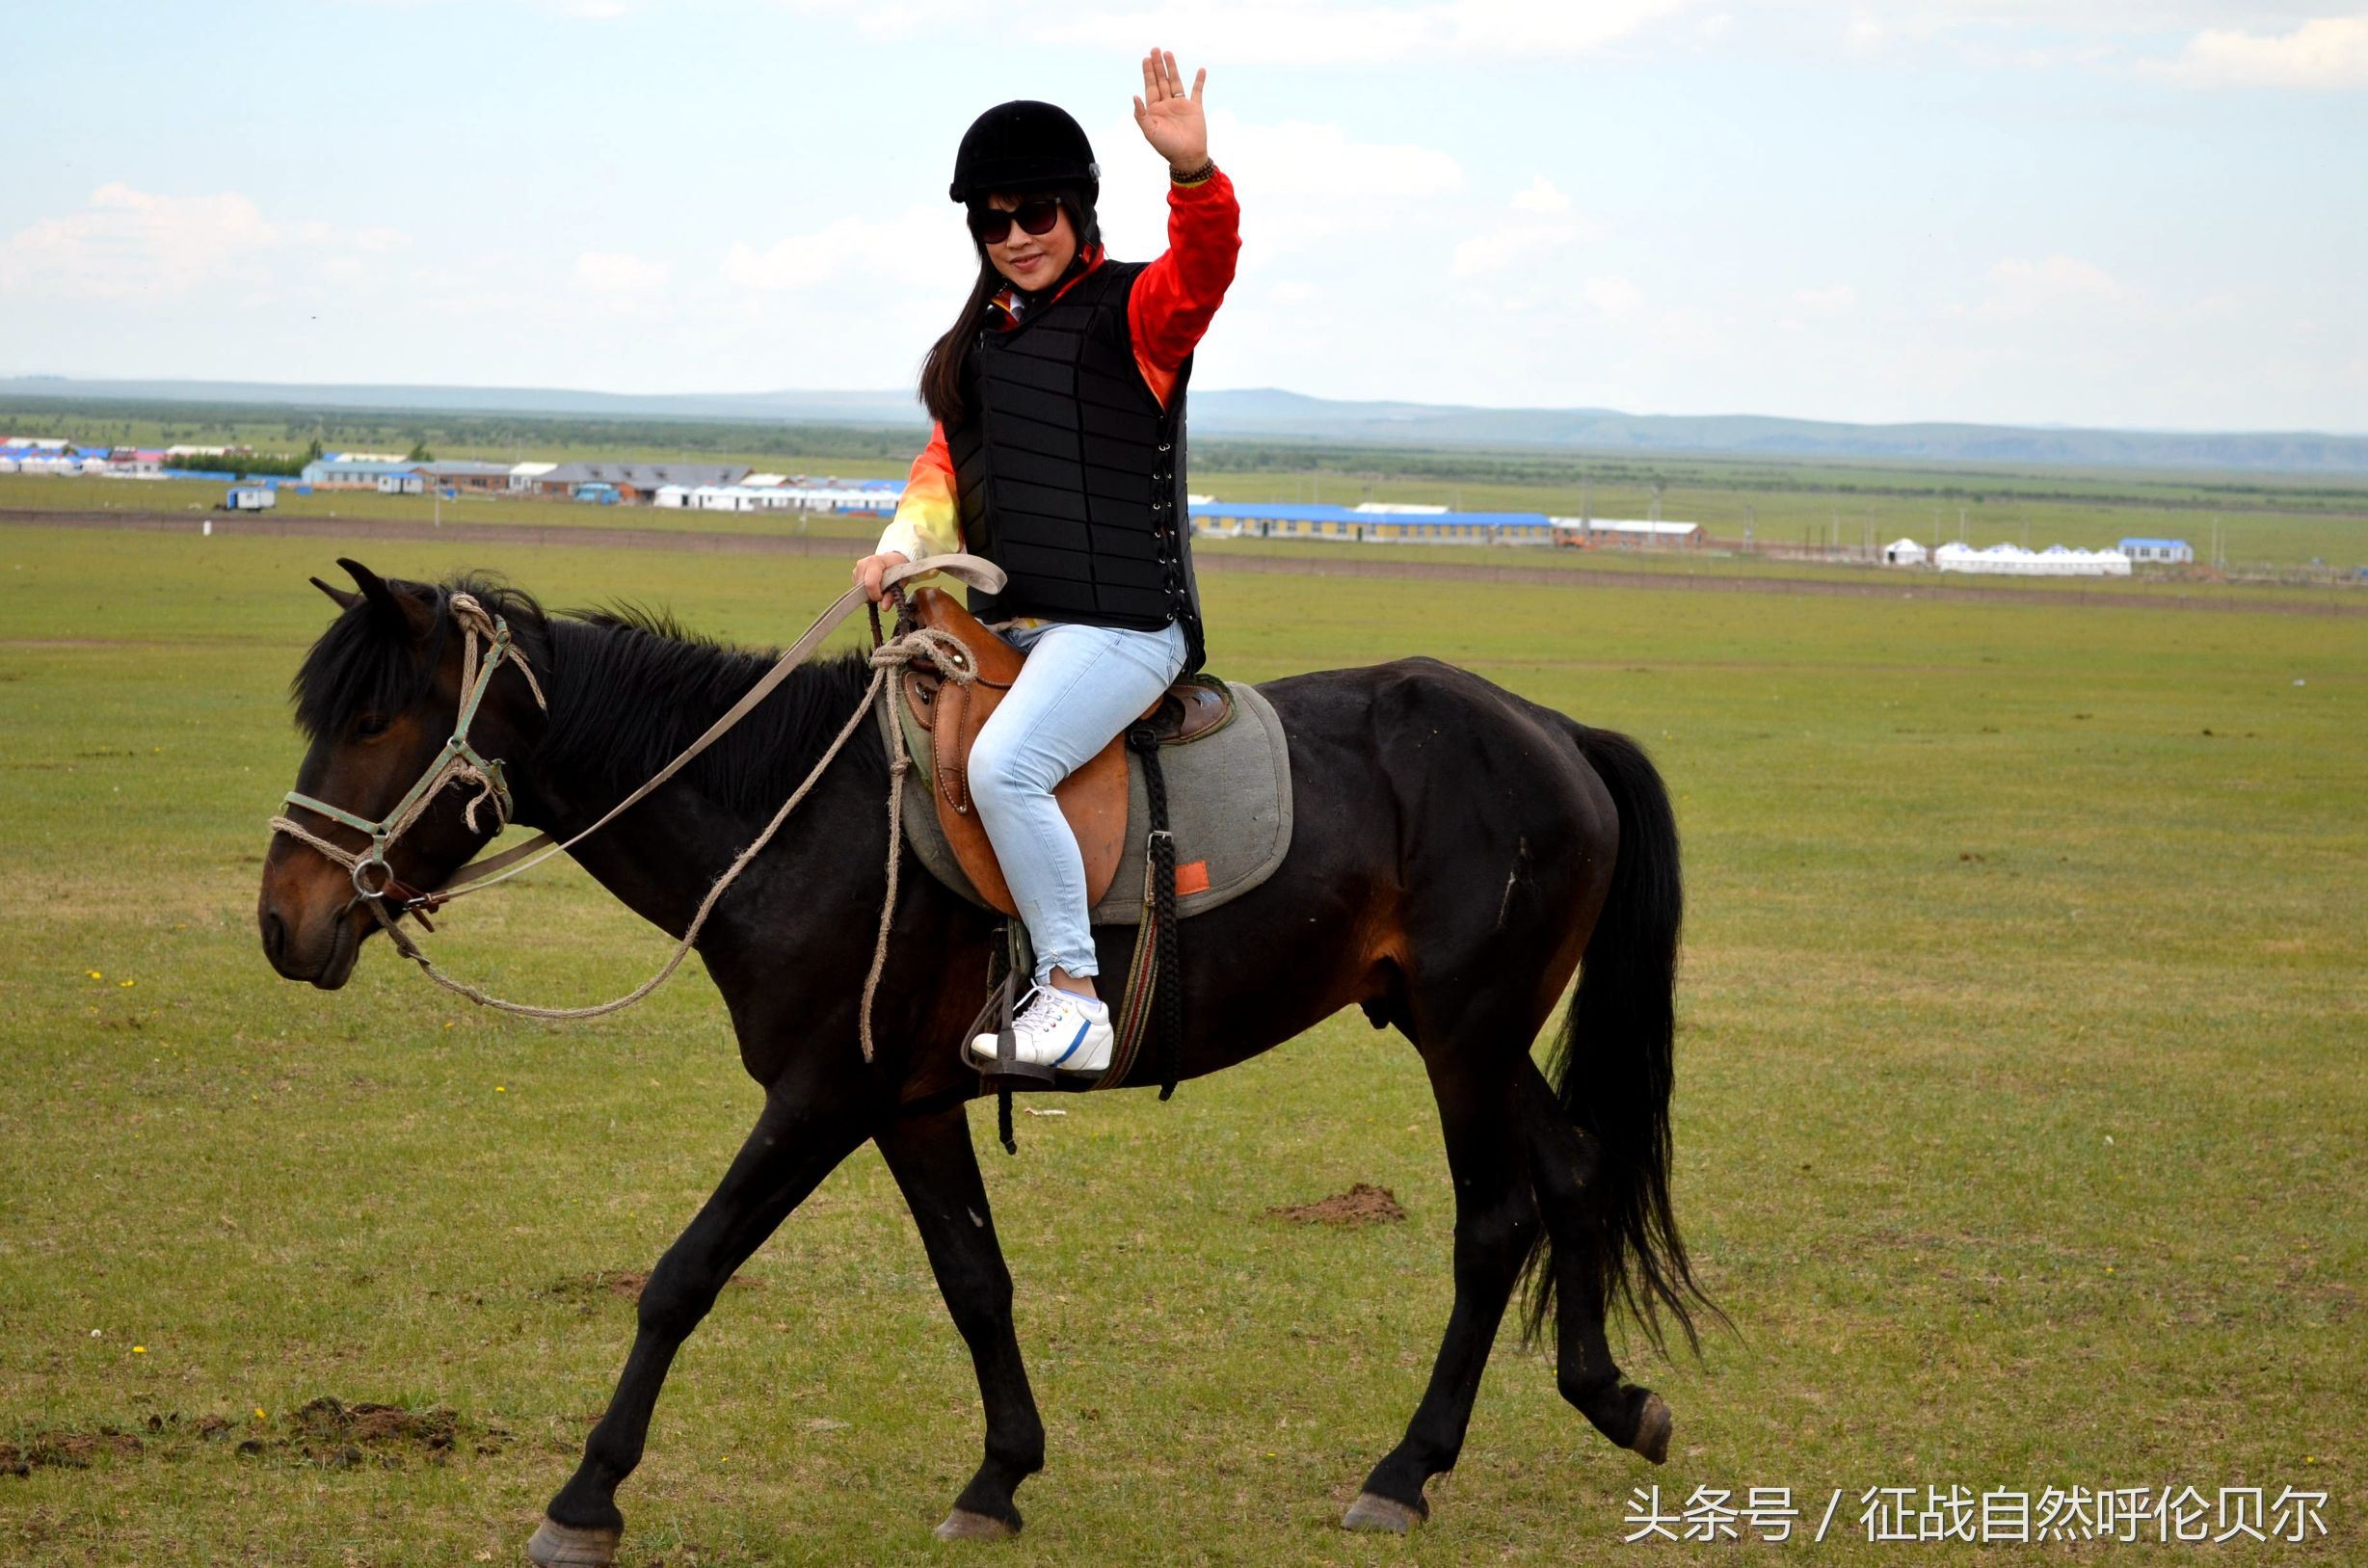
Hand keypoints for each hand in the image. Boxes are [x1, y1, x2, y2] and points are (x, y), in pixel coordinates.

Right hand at [853, 550, 909, 602]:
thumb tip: (884, 608)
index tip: (884, 596)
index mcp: (874, 562)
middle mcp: (863, 563)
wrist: (894, 559)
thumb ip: (892, 596)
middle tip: (883, 593)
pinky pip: (857, 589)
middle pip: (863, 589)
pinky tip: (875, 586)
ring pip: (859, 590)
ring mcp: (857, 568)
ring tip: (880, 587)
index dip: (876, 595)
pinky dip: (866, 591)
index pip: (870, 584)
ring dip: (869, 593)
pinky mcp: (855, 573)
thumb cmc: (899, 570)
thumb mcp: (900, 583)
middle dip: (872, 595)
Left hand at [1132, 46, 1207, 172]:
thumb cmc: (1167, 147)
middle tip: (1155, 50)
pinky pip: (1197, 91)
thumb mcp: (1149, 131)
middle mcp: (1167, 105)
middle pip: (1161, 80)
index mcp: (1155, 110)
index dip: (1148, 73)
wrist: (1188, 157)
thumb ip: (1140, 114)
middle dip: (1158, 66)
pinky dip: (1199, 80)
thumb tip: (1134, 96)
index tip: (1146, 59)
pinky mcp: (1195, 108)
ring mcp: (1181, 105)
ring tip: (1168, 53)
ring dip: (1172, 68)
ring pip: (1176, 82)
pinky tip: (1200, 69)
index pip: (1150, 86)